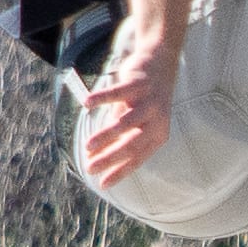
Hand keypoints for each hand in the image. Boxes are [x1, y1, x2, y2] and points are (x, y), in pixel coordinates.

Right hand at [75, 50, 176, 190]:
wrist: (161, 62)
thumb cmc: (144, 98)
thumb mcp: (138, 120)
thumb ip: (121, 135)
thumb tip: (98, 154)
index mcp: (158, 135)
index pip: (137, 159)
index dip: (120, 172)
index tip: (102, 183)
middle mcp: (157, 120)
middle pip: (132, 145)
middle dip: (109, 159)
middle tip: (90, 167)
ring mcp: (149, 102)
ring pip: (125, 123)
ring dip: (105, 136)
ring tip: (87, 146)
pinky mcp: (138, 84)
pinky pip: (117, 93)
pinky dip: (101, 99)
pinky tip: (86, 104)